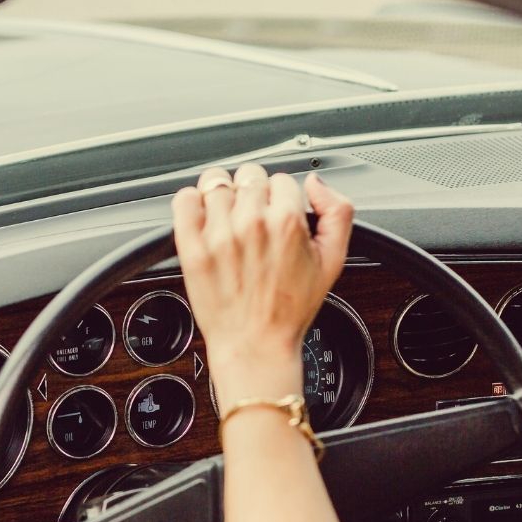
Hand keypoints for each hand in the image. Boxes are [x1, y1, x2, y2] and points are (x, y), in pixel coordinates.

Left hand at [172, 164, 352, 413]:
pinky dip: (191, 202)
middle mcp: (251, 223)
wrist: (255, 345)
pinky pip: (184, 200)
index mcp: (287, 222)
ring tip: (228, 223)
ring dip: (223, 197)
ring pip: (216, 183)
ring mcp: (218, 234)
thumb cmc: (290, 310)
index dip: (281, 198)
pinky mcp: (191, 247)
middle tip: (253, 222)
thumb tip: (316, 183)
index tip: (276, 217)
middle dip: (254, 195)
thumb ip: (338, 212)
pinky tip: (202, 219)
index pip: (282, 179)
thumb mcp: (333, 260)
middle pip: (249, 176)